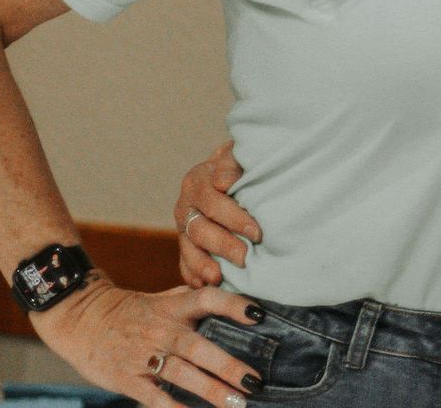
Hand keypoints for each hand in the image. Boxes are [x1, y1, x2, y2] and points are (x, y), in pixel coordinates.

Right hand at [31, 275, 263, 407]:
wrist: (81, 318)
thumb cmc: (131, 311)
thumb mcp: (162, 298)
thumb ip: (193, 301)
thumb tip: (233, 300)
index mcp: (173, 307)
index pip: (207, 299)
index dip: (233, 305)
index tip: (259, 315)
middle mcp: (161, 330)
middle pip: (199, 346)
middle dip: (228, 365)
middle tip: (254, 381)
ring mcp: (144, 355)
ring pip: (182, 374)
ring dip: (210, 390)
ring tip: (236, 403)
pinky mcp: (127, 378)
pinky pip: (153, 396)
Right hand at [175, 141, 258, 287]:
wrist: (230, 169)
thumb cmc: (242, 163)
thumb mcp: (238, 155)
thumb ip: (232, 163)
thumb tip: (223, 181)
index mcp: (197, 181)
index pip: (213, 202)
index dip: (235, 218)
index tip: (257, 232)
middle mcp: (186, 205)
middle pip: (201, 229)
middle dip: (224, 245)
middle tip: (246, 258)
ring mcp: (183, 226)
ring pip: (189, 248)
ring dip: (204, 264)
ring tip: (219, 278)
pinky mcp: (185, 243)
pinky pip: (184, 262)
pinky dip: (192, 275)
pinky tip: (203, 286)